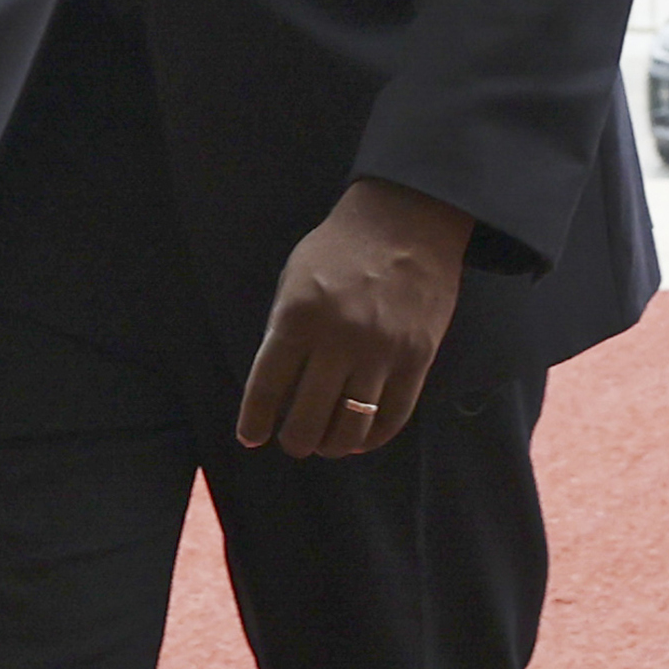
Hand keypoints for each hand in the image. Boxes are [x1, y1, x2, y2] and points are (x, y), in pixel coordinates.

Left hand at [235, 178, 476, 459]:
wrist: (407, 221)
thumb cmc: (339, 249)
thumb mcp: (293, 279)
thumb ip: (284, 329)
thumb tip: (277, 384)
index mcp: (298, 317)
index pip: (268, 386)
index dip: (255, 421)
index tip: (251, 438)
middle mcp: (338, 340)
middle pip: (308, 417)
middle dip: (295, 441)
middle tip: (292, 443)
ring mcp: (382, 352)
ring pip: (352, 425)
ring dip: (333, 446)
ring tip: (325, 446)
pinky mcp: (418, 358)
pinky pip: (394, 415)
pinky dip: (374, 437)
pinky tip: (361, 440)